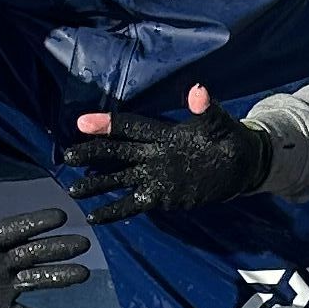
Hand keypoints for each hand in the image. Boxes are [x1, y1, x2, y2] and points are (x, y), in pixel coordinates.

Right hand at [63, 86, 274, 220]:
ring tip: (73, 189)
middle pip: (117, 152)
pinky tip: (94, 216)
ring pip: (119, 178)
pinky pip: (132, 203)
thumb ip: (207, 111)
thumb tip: (198, 91)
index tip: (82, 122)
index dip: (108, 124)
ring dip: (97, 183)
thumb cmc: (230, 141)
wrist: (241, 166)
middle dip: (92, 153)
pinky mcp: (160, 196)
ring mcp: (154, 176)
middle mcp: (153, 154)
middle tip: (67, 157)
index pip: (131, 127)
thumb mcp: (221, 125)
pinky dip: (113, 209)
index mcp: (164, 134)